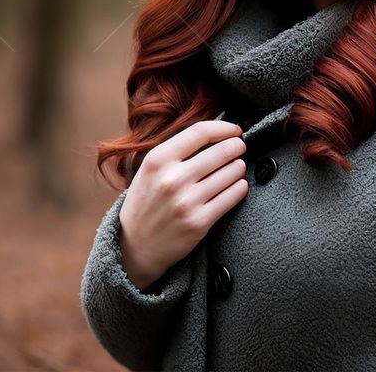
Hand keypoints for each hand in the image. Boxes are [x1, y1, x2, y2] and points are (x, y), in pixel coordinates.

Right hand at [118, 119, 247, 290]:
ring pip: (231, 172)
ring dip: (239, 166)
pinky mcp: (200, 222)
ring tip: (237, 166)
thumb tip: (214, 131)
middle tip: (240, 146)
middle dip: (236, 146)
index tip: (234, 130)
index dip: (223, 127)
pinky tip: (238, 184)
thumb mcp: (150, 168)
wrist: (135, 247)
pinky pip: (233, 196)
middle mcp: (172, 179)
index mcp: (158, 160)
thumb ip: (176, 149)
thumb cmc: (146, 202)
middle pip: (221, 151)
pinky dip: (240, 187)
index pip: (200, 132)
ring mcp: (187, 202)